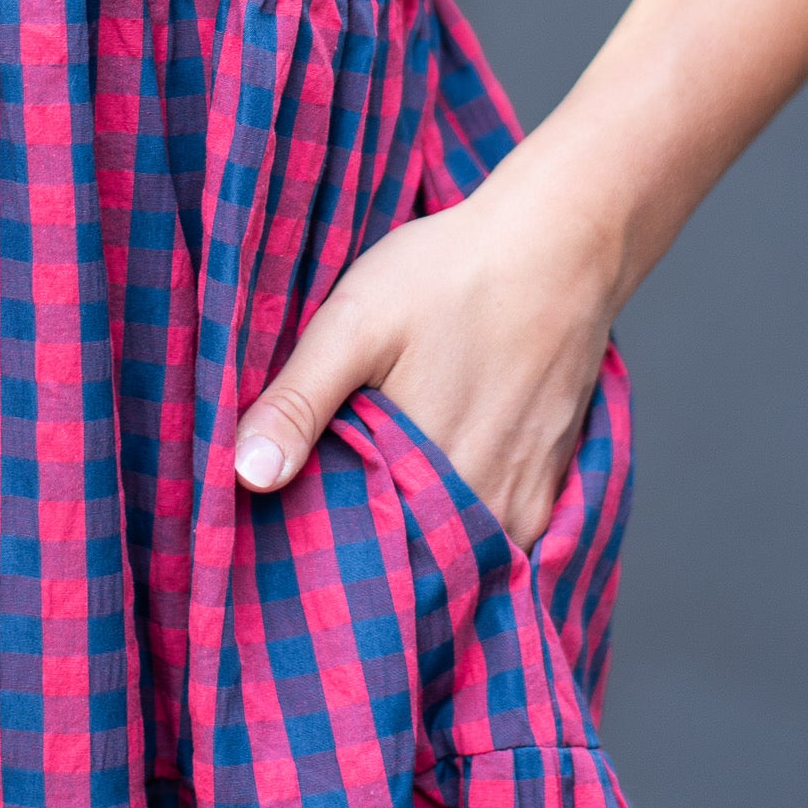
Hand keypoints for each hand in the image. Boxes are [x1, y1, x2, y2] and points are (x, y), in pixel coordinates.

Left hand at [233, 157, 619, 551]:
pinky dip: (464, 525)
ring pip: (457, 553)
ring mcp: (522, 503)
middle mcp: (481, 506)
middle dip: (370, 551)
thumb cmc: (451, 275)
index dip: (319, 550)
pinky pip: (499, 538)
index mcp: (422, 474)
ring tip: (384, 494)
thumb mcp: (355, 323)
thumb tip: (246, 476)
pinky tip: (437, 483)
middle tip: (331, 510)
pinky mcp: (549, 489)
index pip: (358, 555)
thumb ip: (300, 401)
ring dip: (419, 541)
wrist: (560, 245)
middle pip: (411, 563)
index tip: (289, 534)